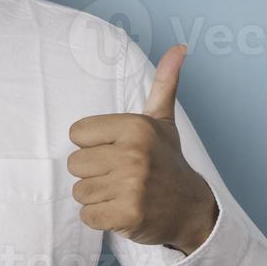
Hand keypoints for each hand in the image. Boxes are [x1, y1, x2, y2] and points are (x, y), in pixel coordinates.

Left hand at [66, 43, 217, 253]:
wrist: (191, 209)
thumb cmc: (168, 162)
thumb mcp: (164, 122)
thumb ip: (164, 84)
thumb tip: (179, 48)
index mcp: (135, 126)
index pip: (76, 133)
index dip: (93, 145)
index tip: (117, 151)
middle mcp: (133, 153)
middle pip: (75, 163)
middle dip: (93, 173)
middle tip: (120, 175)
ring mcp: (130, 186)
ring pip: (79, 191)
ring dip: (97, 196)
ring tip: (122, 193)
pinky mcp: (127, 215)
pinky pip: (87, 216)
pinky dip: (100, 217)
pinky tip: (121, 210)